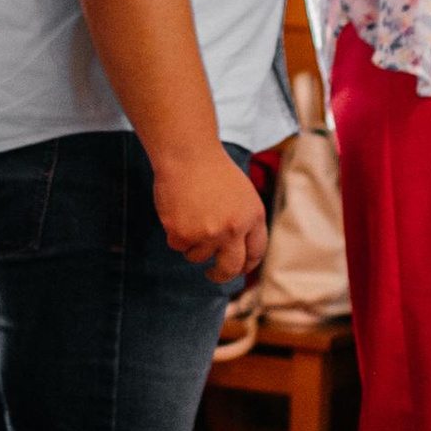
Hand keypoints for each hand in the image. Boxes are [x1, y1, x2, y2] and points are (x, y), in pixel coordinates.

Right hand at [151, 144, 266, 287]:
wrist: (187, 154)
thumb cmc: (212, 169)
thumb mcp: (242, 194)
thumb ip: (244, 221)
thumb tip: (240, 252)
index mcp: (253, 217)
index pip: (255, 253)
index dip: (246, 264)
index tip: (238, 269)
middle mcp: (234, 229)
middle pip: (230, 268)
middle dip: (221, 276)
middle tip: (212, 275)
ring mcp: (208, 234)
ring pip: (198, 257)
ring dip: (191, 245)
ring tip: (188, 216)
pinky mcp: (183, 234)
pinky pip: (178, 246)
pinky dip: (175, 234)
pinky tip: (176, 212)